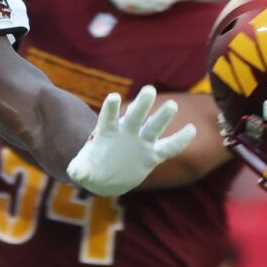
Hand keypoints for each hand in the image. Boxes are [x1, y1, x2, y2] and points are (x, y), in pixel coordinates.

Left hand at [66, 86, 195, 197]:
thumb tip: (74, 172)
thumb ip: (79, 169)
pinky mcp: (152, 155)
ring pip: (153, 127)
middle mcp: (126, 132)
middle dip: (141, 104)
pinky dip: (180, 140)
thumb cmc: (92, 168)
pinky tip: (191, 130)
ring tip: (172, 105)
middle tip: (149, 90)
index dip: (111, 108)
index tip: (114, 97)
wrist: (106, 176)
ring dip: (162, 117)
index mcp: (107, 132)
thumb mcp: (82, 170)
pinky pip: (168, 148)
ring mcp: (141, 142)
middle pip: (135, 116)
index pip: (109, 118)